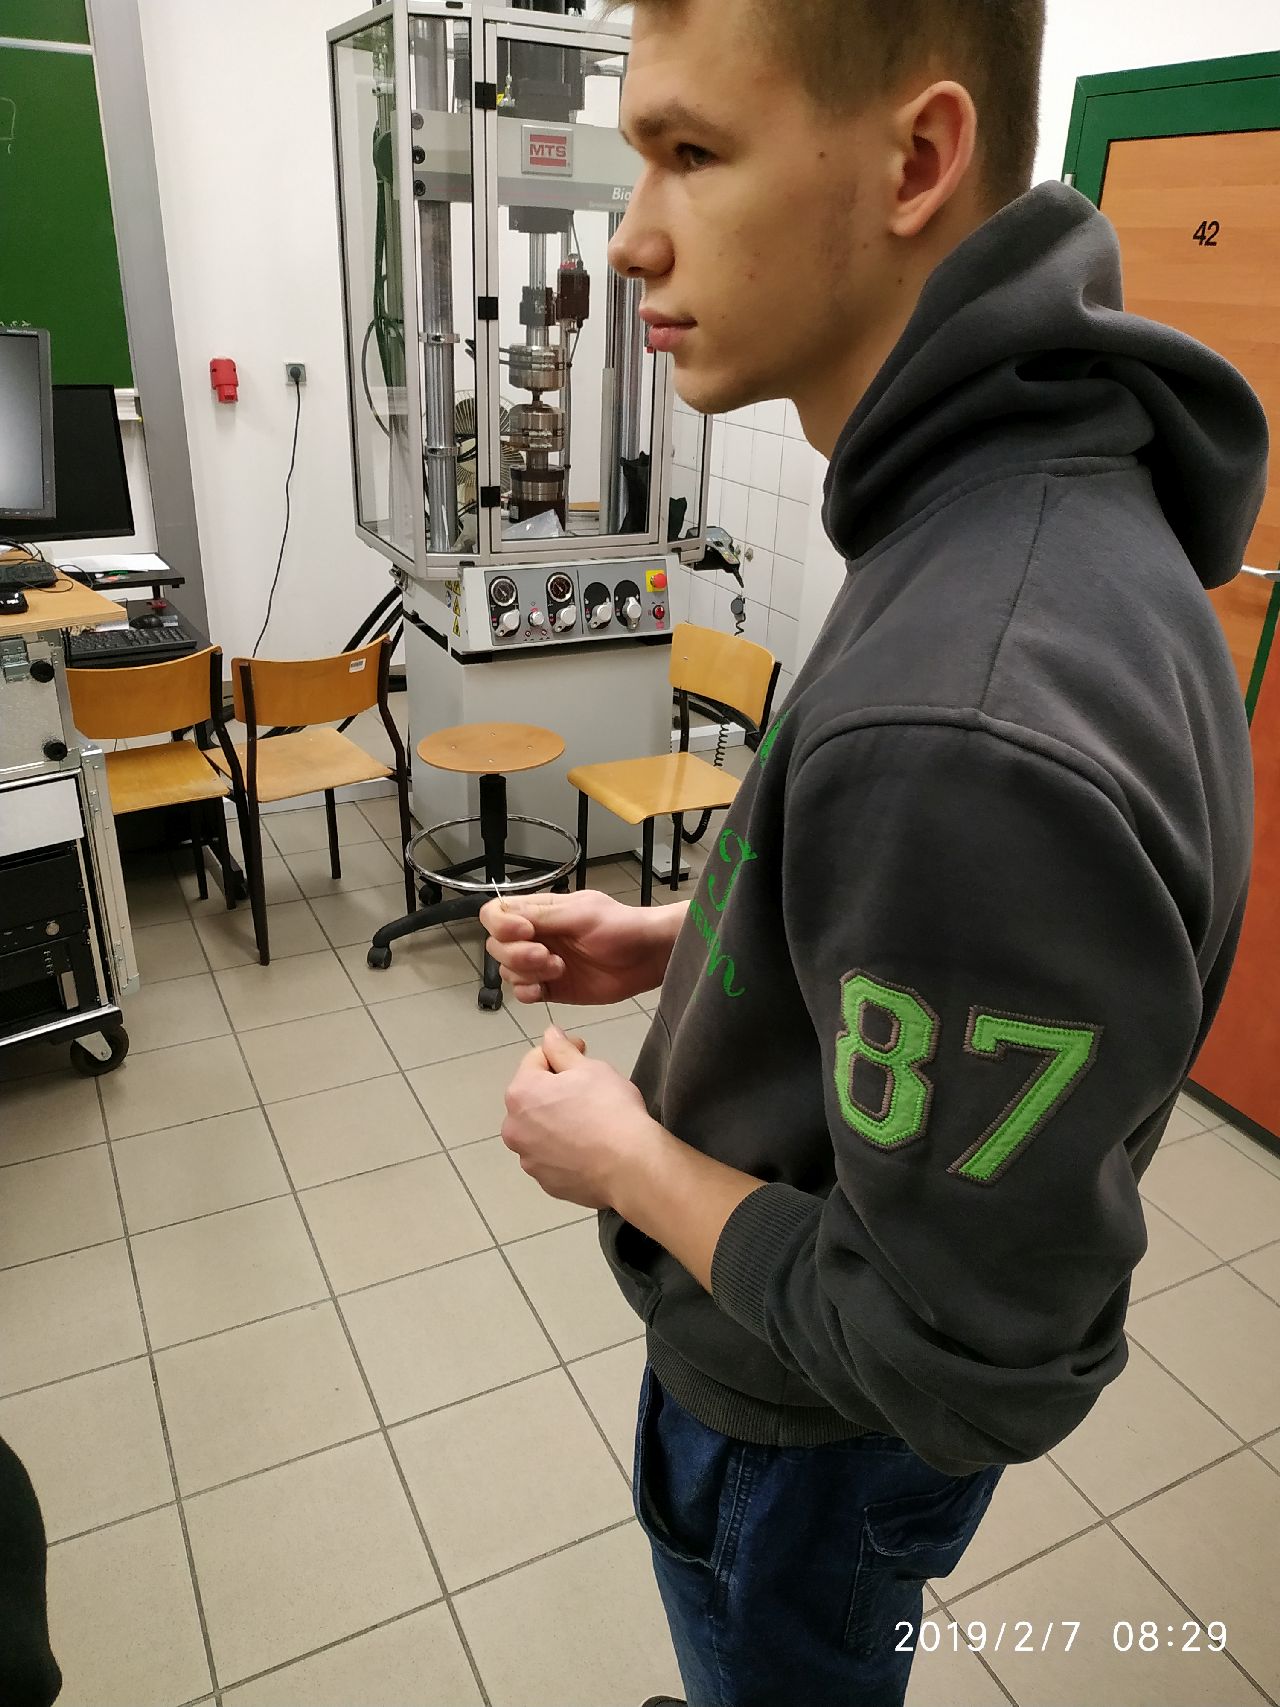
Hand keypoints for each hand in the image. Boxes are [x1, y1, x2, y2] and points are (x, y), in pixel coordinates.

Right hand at [480, 889, 678, 1005]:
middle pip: (497, 946)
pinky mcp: (551, 988)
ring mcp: (541, 964)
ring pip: (507, 971)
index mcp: (539, 911)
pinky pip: (522, 993)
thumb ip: (543, 915)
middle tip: (548, 956)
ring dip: (527, 973)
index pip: (496, 913)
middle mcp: (535, 936)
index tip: (526, 932)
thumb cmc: (621, 928)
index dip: (501, 925)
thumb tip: (507, 916)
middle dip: (517, 954)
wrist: (648, 958)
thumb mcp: (582, 914)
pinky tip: (547, 988)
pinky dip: (528, 992)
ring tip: (560, 969)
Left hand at [502, 1027, 665, 1209]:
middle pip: (533, 1098)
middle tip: (588, 1090)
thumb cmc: (609, 1109)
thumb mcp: (589, 1068)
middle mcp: (514, 1128)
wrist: (630, 1167)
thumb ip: (561, 1049)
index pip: (536, 1059)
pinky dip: (565, 1150)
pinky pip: (553, 1157)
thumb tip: (549, 1034)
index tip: (584, 1053)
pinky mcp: (546, 1183)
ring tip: (590, 1122)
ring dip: (557, 1121)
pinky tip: (590, 1148)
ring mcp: (529, 1160)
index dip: (562, 1052)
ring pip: (541, 1130)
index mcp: (520, 1094)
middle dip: (555, 1090)